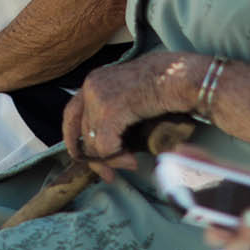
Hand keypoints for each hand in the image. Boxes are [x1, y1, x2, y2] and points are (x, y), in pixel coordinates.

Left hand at [60, 52, 199, 180]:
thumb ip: (112, 115)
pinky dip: (118, 157)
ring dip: (112, 159)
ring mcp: (98, 97)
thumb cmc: (162, 86)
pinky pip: (105, 145)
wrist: (178, 75)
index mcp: (93, 81)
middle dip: (93, 157)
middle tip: (108, 174)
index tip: (87, 159)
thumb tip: (104, 148)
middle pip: (79, 131)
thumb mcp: (129, 98)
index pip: (71, 115)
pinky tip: (132, 160)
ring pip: (92, 142)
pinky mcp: (110, 109)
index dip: (76, 140)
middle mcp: (90, 86)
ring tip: (131, 162)